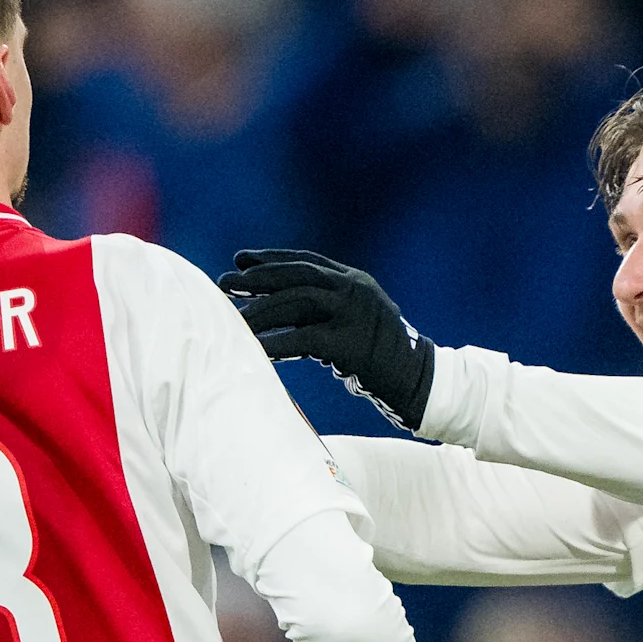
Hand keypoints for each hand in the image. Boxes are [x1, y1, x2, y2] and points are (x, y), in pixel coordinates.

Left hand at [223, 250, 437, 431]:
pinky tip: (255, 349)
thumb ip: (327, 309)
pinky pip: (303, 340)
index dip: (271, 259)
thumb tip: (279, 307)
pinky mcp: (351, 344)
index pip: (306, 262)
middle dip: (258, 278)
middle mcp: (355, 290)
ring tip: (233, 319)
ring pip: (297, 302)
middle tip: (223, 283)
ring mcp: (354, 315)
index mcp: (356, 281)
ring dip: (261, 310)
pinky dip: (276, 344)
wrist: (419, 382)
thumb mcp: (356, 321)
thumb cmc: (382, 357)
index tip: (240, 260)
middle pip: (297, 275)